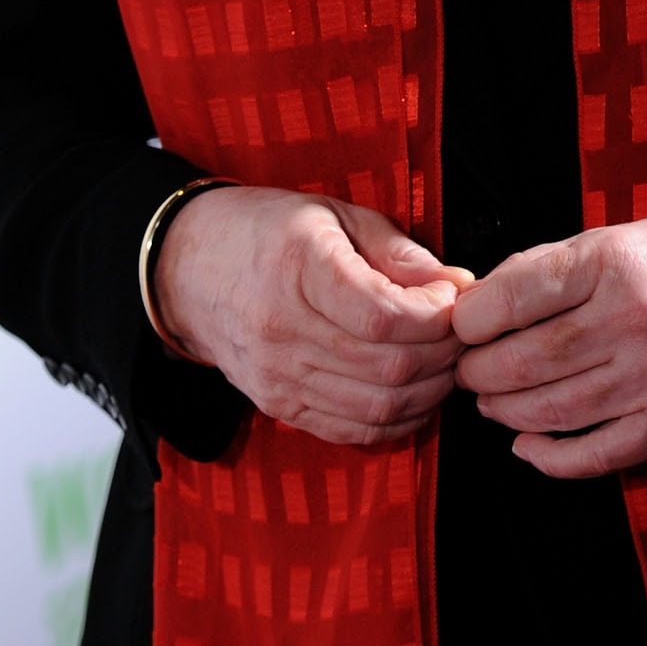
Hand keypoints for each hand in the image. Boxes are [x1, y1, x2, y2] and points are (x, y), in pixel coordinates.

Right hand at [154, 186, 470, 447]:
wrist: (187, 270)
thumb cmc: (265, 231)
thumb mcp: (334, 214)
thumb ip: (397, 250)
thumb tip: (455, 283)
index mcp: (299, 268)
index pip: (386, 316)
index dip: (437, 316)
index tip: (451, 297)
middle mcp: (283, 329)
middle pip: (390, 367)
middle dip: (444, 354)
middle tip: (459, 331)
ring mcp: (278, 376)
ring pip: (378, 407)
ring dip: (429, 392)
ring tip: (442, 361)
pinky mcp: (278, 406)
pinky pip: (352, 431)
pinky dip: (396, 420)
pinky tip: (413, 392)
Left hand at [451, 204, 646, 479]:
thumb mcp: (620, 236)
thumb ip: (552, 268)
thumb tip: (483, 305)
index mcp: (613, 262)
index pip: (512, 298)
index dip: (472, 318)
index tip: (462, 325)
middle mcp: (634, 320)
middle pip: (523, 362)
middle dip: (478, 371)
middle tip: (467, 369)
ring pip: (552, 410)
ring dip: (504, 412)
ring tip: (491, 401)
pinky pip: (599, 453)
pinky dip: (552, 458)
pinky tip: (526, 445)